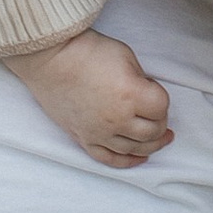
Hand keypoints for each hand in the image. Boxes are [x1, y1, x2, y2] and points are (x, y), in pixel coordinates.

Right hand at [2, 28, 174, 168]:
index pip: (161, 107)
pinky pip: (109, 159)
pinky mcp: (84, 138)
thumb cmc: (87, 51)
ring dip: (151, 145)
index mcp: (131, 94)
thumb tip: (148, 95)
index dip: (162, 99)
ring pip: (134, 149)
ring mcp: (99, 132)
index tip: (154, 91)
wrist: (50, 59)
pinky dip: (127, 162)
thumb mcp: (126, 56)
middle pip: (152, 132)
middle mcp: (117, 118)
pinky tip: (140, 158)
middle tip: (161, 117)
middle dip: (161, 124)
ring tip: (159, 139)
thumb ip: (142, 80)